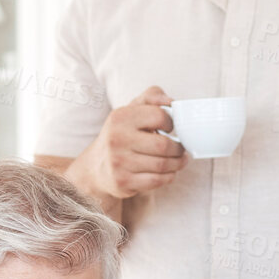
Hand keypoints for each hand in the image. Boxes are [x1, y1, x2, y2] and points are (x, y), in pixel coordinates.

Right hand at [71, 86, 188, 201]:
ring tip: (180, 160)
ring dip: (177, 164)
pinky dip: (169, 177)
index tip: (171, 129)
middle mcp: (117, 139)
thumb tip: (171, 101)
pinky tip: (170, 172)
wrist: (97, 167)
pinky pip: (156, 180)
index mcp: (120, 117)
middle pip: (163, 145)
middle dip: (178, 148)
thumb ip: (151, 97)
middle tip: (181, 149)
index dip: (171, 123)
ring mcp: (118, 162)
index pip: (159, 116)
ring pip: (162, 165)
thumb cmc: (122, 135)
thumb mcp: (131, 111)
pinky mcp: (123, 181)